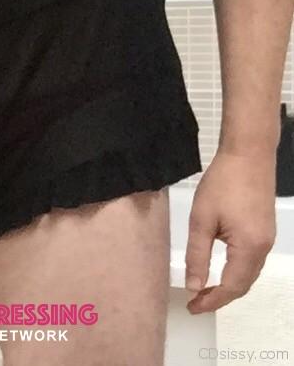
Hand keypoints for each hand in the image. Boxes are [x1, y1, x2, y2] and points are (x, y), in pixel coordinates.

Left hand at [185, 148, 276, 312]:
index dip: (212, 300)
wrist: (248, 153)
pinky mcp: (265, 228)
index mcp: (249, 248)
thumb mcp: (202, 219)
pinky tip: (221, 265)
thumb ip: (197, 255)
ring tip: (205, 287)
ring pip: (249, 272)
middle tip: (196, 300)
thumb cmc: (223, 183)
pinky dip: (237, 269)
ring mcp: (268, 238)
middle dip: (221, 295)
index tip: (193, 307)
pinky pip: (252, 259)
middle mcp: (264, 247)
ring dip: (229, 283)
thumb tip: (194, 285)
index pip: (231, 287)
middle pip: (244, 284)